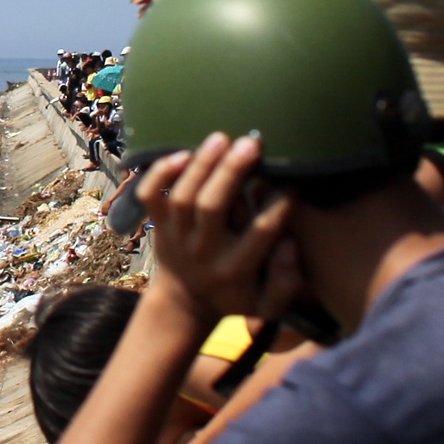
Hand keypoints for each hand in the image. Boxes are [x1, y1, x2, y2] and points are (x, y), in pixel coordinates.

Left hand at [141, 134, 300, 325]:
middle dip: (230, 173)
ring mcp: (176, 237)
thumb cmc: (235, 295)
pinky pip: (149, 197)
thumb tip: (291, 244)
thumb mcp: (267, 305)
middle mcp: (203, 252)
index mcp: (235, 270)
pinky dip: (159, 174)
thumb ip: (286, 281)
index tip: (293, 182)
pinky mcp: (158, 226)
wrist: (184, 303)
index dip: (279, 205)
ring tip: (221, 139)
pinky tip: (181, 153)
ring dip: (199, 166)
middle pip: (212, 207)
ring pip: (182, 198)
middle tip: (251, 143)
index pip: (261, 232)